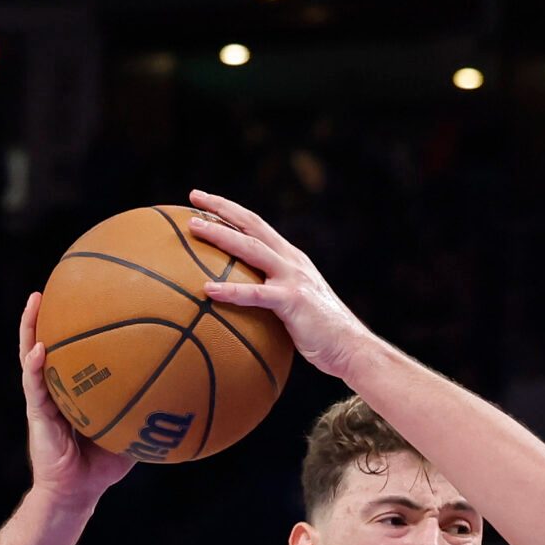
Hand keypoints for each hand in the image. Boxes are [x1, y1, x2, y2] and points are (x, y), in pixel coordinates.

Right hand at [16, 293, 133, 512]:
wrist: (76, 492)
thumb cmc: (103, 465)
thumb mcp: (134, 431)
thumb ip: (153, 411)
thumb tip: (190, 395)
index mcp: (75, 387)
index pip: (75, 347)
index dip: (77, 321)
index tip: (87, 291)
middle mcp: (56, 386)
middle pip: (50, 340)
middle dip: (50, 312)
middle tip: (57, 280)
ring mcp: (43, 398)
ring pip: (32, 354)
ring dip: (31, 327)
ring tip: (35, 300)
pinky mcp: (37, 414)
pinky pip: (34, 385)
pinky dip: (35, 366)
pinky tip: (39, 349)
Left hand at [185, 190, 374, 378]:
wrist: (350, 347)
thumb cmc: (319, 334)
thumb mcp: (293, 305)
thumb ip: (270, 295)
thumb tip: (239, 303)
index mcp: (290, 258)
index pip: (256, 225)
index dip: (231, 210)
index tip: (204, 201)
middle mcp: (291, 260)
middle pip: (252, 224)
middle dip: (221, 207)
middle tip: (193, 197)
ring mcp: (293, 278)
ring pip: (251, 249)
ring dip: (220, 234)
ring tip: (193, 227)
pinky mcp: (293, 301)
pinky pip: (256, 294)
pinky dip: (231, 291)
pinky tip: (207, 290)